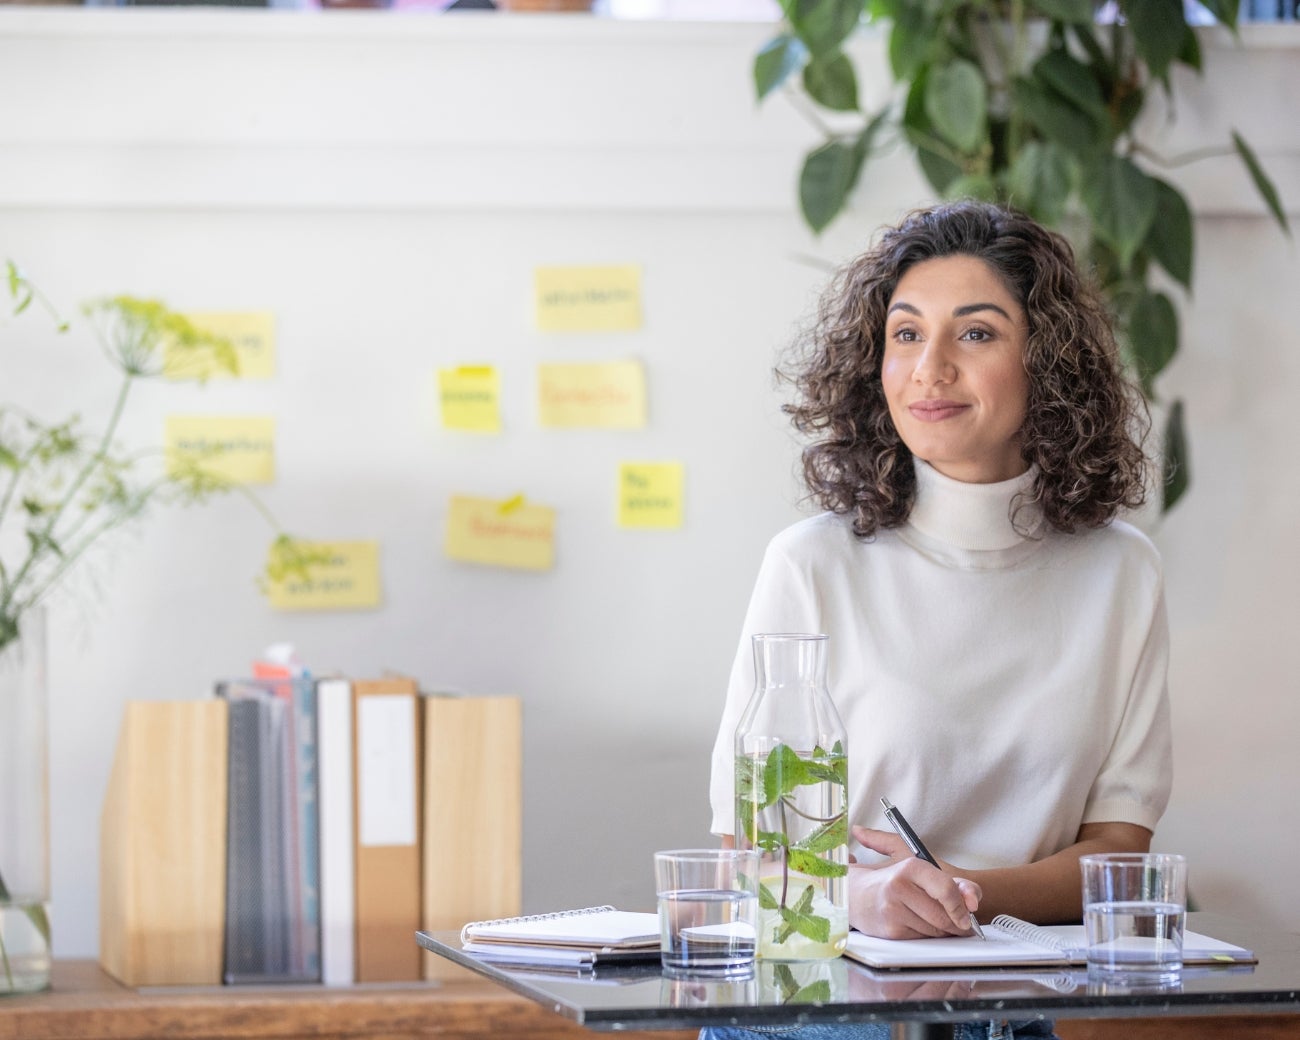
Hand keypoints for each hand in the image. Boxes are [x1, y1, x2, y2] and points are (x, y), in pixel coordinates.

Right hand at [849, 825, 981, 939]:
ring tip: (940, 923)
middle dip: (956, 924)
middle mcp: (898, 886)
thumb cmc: (896, 881)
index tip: (968, 915)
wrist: (857, 894)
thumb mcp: (925, 873)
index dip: (961, 906)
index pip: (945, 889)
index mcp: (910, 867)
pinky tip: (922, 927)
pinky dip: (928, 937)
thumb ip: (958, 882)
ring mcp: (892, 909)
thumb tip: (974, 902)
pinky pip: (922, 940)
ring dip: (943, 932)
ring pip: (934, 931)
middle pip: (942, 916)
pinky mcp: (890, 930)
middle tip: (961, 924)